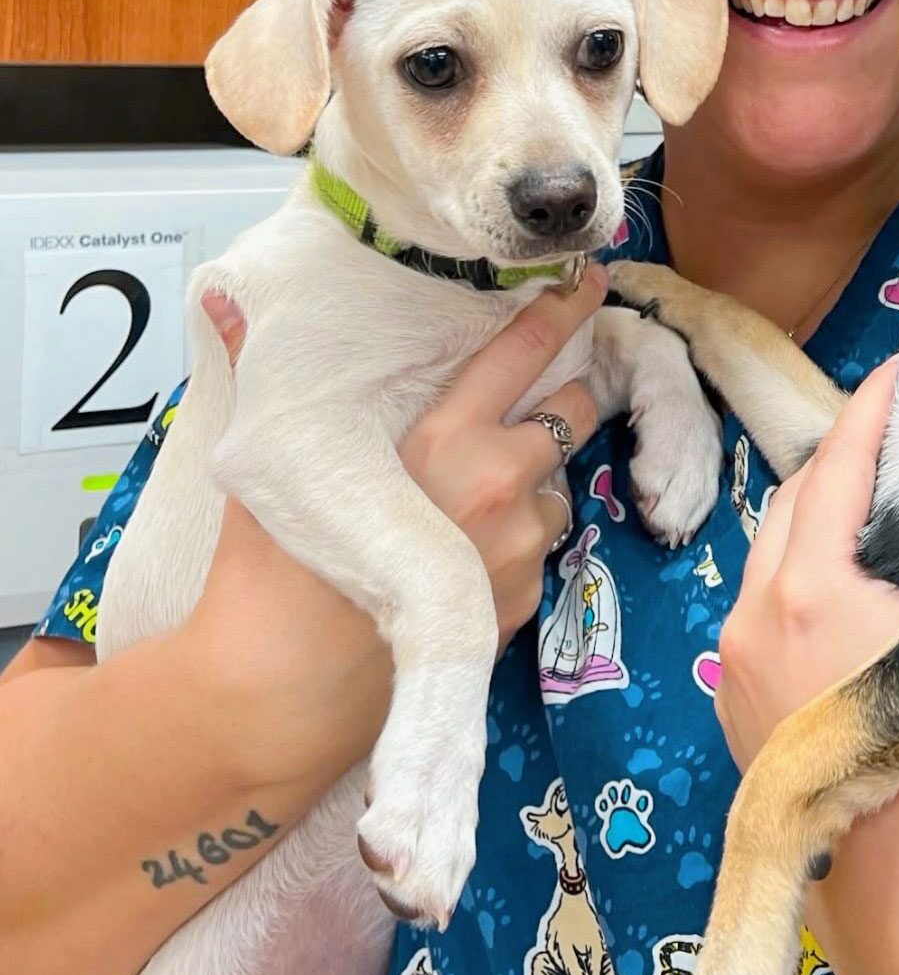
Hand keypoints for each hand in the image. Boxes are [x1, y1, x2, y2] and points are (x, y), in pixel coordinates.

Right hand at [187, 269, 605, 784]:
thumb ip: (267, 379)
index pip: (523, 352)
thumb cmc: (271, 575)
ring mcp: (520, 547)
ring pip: (557, 486)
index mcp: (443, 438)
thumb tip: (233, 307)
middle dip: (560, 399)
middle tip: (529, 405)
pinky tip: (464, 558)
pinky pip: (542, 549)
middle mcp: (497, 484)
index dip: (563, 310)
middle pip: (572, 410)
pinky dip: (519, 543)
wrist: (289, 693)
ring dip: (534, 483)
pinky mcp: (526, 600)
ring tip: (472, 505)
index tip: (589, 282)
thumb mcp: (271, 467)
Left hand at [715, 359, 898, 974]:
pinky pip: (760, 606)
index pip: (835, 465)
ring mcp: (732, 665)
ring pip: (769, 555)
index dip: (872, 408)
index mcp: (808, 589)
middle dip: (839, 456)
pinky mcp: (732, 707)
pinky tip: (841, 578)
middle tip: (894, 431)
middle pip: (791, 501)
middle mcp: (752, 616)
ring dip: (815, 515)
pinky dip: (796, 572)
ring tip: (870, 496)